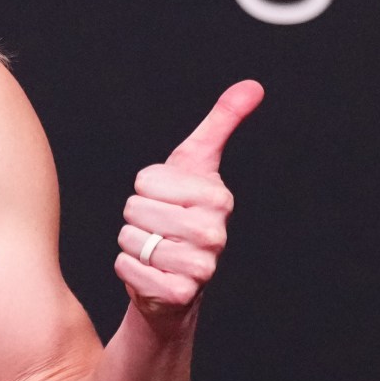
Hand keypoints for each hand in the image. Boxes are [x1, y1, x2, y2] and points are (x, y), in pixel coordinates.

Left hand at [115, 80, 263, 324]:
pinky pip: (126, 268)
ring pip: (130, 239)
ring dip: (132, 244)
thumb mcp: (197, 163)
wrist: (176, 276)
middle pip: (135, 209)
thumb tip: (253, 86)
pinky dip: (127, 269)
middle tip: (158, 228)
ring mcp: (200, 268)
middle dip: (136, 218)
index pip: (146, 180)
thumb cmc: (183, 210)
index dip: (145, 189)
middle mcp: (215, 233)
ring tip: (154, 249)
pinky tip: (149, 272)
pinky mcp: (178, 294)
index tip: (166, 199)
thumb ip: (221, 122)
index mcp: (218, 198)